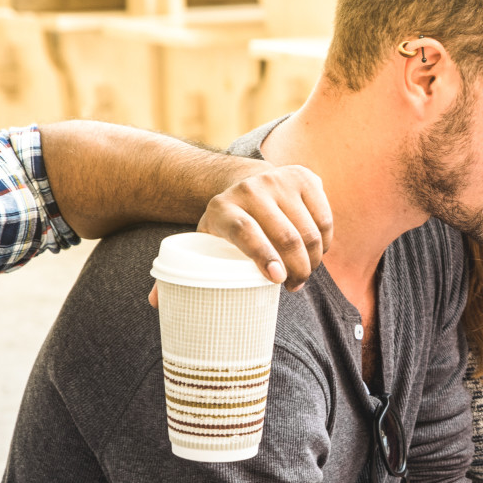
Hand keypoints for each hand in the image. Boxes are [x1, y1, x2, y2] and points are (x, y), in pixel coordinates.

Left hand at [148, 164, 334, 306]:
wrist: (248, 180)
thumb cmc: (229, 223)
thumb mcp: (206, 239)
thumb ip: (184, 269)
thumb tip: (155, 303)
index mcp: (222, 207)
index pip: (246, 232)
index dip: (263, 257)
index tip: (277, 280)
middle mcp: (251, 189)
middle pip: (285, 236)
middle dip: (297, 269)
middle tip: (295, 286)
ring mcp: (280, 181)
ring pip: (310, 232)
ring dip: (314, 261)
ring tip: (305, 274)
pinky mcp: (305, 178)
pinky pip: (325, 220)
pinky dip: (326, 243)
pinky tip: (317, 253)